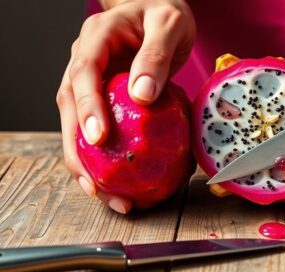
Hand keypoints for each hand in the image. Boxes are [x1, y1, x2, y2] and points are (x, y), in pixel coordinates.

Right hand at [56, 0, 195, 212]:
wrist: (159, 10)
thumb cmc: (166, 14)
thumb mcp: (169, 24)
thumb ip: (155, 55)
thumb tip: (142, 96)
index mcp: (96, 37)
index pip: (83, 73)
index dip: (87, 108)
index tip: (97, 139)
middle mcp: (83, 59)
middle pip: (70, 107)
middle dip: (78, 150)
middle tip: (97, 185)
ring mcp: (88, 79)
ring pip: (76, 123)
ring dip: (85, 161)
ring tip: (104, 194)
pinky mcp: (100, 95)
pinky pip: (95, 126)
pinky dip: (101, 155)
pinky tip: (114, 181)